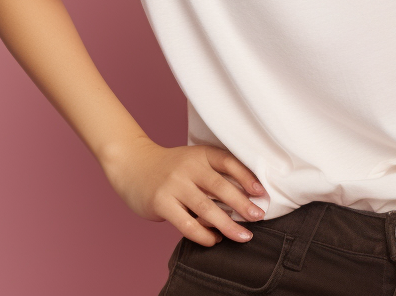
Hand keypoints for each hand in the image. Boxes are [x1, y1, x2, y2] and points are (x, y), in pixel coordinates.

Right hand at [101, 136, 266, 245]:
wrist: (133, 165)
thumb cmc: (171, 167)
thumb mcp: (193, 160)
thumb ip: (214, 174)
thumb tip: (247, 198)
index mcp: (200, 154)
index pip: (228, 162)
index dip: (247, 177)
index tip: (262, 192)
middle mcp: (188, 167)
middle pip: (220, 186)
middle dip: (242, 204)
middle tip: (259, 217)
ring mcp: (174, 185)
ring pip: (205, 208)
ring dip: (227, 224)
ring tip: (243, 236)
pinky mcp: (161, 202)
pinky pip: (187, 223)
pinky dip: (203, 235)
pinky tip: (214, 240)